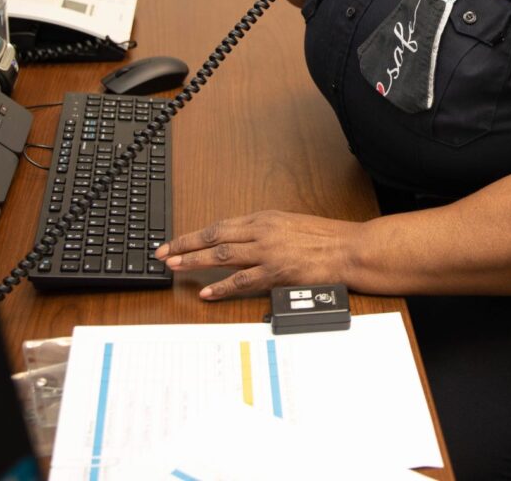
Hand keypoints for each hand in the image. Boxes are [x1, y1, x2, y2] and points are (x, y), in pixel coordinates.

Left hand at [155, 210, 360, 300]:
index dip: (193, 235)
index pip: (219, 225)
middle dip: (184, 246)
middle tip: (162, 254)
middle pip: (214, 237)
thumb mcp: (288, 224)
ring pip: (222, 254)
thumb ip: (262, 232)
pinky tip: (207, 292)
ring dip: (196, 261)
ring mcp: (268, 251)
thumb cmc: (324, 238)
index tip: (174, 243)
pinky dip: (222, 286)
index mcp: (264, 218)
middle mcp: (262, 231)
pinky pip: (243, 280)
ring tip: (175, 268)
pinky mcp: (277, 272)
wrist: (348, 249)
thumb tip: (237, 241)